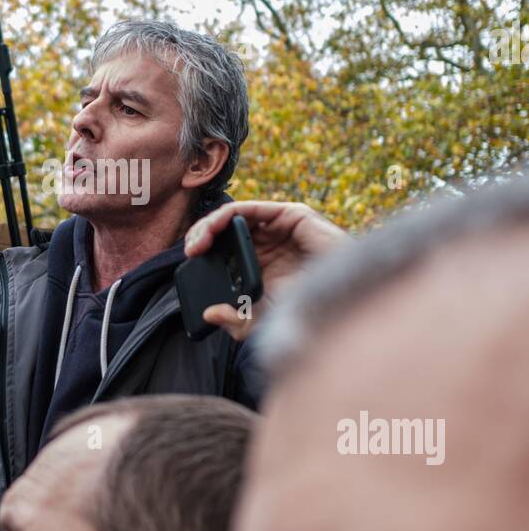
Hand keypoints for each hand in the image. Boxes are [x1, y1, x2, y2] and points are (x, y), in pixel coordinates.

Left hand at [184, 200, 347, 341]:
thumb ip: (236, 321)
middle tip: (190, 251)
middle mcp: (267, 242)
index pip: (224, 249)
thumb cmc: (309, 309)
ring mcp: (278, 227)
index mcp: (260, 263)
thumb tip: (209, 314)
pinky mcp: (289, 214)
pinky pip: (249, 209)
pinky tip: (213, 229)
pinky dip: (226, 216)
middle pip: (224, 230)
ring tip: (197, 241)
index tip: (189, 263)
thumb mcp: (263, 321)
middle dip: (201, 236)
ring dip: (209, 224)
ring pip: (232, 216)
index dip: (203, 251)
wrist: (341, 297)